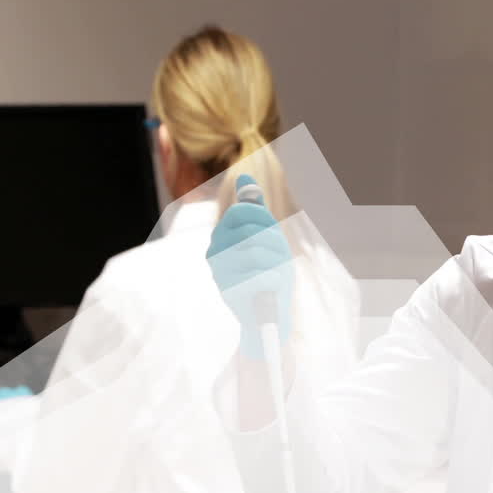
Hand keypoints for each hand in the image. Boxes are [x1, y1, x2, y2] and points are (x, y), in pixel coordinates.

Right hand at [206, 175, 292, 358]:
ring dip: (277, 263)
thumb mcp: (265, 236)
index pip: (243, 211)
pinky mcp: (232, 293)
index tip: (271, 236)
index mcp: (222, 235)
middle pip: (253, 230)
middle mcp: (215, 252)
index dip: (264, 220)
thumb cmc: (268, 273)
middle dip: (274, 243)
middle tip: (276, 260)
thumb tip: (245, 175)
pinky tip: (270, 289)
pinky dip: (275, 281)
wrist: (267, 317)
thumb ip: (254, 208)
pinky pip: (264, 275)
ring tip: (273, 276)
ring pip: (260, 252)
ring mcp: (220, 272)